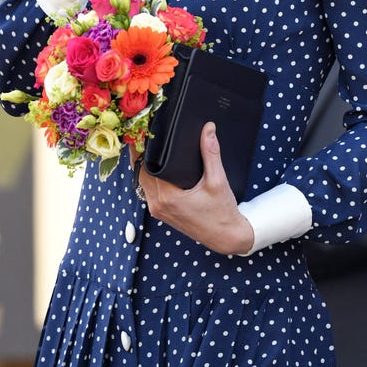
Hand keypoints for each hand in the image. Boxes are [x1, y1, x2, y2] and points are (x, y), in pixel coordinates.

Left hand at [132, 122, 254, 254]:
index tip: (143, 131)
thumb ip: (210, 153)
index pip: (146, 166)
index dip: (143, 148)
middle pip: (140, 173)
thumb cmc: (222, 212)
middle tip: (145, 133)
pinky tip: (156, 165)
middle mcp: (158, 205)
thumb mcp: (218, 180)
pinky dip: (149, 177)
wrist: (226, 237)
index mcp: (168, 197)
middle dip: (141, 154)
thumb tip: (208, 129)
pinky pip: (148, 191)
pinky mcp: (161, 213)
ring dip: (143, 166)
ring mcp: (158, 211)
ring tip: (149, 146)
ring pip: (142, 182)